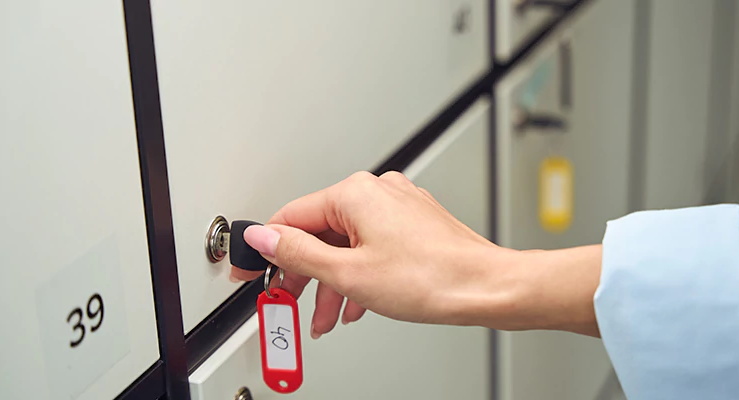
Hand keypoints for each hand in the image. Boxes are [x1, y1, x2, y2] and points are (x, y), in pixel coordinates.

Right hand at [231, 171, 601, 337]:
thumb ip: (298, 254)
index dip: (268, 250)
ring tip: (328, 317)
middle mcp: (377, 191)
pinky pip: (372, 245)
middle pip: (320, 232)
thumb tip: (264, 238)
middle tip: (290, 303)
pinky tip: (357, 303)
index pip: (291, 217)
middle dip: (304, 274)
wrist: (485, 287)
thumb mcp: (348, 273)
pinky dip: (359, 273)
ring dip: (332, 281)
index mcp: (355, 194)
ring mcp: (398, 206)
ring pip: (347, 243)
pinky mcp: (414, 223)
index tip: (254, 272)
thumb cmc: (431, 277)